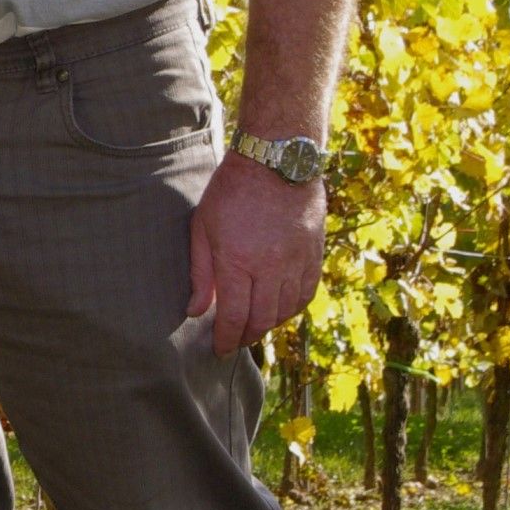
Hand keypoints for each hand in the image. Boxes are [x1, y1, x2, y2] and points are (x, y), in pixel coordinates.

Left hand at [187, 152, 323, 355]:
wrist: (277, 160)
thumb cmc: (231, 190)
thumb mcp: (203, 226)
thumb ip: (200, 273)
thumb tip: (196, 311)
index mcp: (237, 261)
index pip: (233, 317)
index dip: (225, 339)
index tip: (219, 349)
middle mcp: (270, 267)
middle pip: (261, 320)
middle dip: (246, 337)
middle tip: (234, 342)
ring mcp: (296, 261)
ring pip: (285, 311)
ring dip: (269, 325)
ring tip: (254, 326)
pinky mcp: (313, 254)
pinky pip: (306, 294)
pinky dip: (292, 308)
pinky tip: (279, 310)